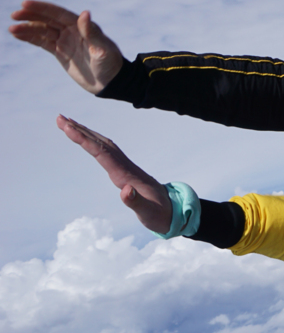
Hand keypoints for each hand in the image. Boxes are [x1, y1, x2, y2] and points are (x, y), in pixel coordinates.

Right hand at [11, 1, 124, 93]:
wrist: (111, 82)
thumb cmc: (111, 64)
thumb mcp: (103, 49)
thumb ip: (92, 33)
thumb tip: (85, 13)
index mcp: (81, 26)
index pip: (58, 14)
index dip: (42, 8)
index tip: (25, 4)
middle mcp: (72, 30)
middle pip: (48, 20)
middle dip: (31, 16)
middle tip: (14, 15)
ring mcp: (65, 41)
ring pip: (42, 31)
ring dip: (27, 29)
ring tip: (12, 29)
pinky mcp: (60, 52)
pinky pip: (42, 42)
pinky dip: (30, 38)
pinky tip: (17, 35)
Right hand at [58, 115, 171, 232]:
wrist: (174, 211)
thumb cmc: (161, 213)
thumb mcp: (149, 213)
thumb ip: (136, 202)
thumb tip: (125, 190)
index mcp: (127, 175)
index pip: (103, 154)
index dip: (85, 141)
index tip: (69, 128)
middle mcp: (125, 168)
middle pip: (101, 144)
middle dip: (80, 131)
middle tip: (60, 118)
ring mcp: (126, 168)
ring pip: (104, 145)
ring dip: (86, 133)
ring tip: (67, 123)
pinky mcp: (125, 171)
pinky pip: (107, 151)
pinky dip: (94, 142)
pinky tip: (87, 138)